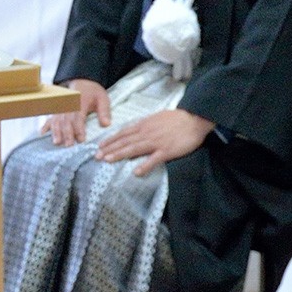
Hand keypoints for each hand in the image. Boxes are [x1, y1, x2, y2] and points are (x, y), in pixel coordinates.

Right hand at [45, 78, 111, 146]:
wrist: (83, 81)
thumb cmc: (93, 92)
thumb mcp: (103, 98)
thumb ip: (104, 111)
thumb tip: (106, 125)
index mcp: (80, 101)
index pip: (78, 116)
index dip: (79, 128)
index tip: (81, 139)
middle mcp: (68, 104)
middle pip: (66, 120)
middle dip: (67, 133)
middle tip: (68, 145)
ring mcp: (61, 107)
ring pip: (57, 120)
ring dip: (56, 131)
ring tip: (57, 142)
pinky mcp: (56, 109)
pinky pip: (50, 117)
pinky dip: (46, 125)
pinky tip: (42, 133)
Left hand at [94, 106, 213, 172]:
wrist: (194, 118)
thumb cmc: (177, 118)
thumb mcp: (156, 118)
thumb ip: (145, 125)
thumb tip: (135, 130)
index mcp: (144, 125)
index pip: (123, 133)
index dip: (111, 140)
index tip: (100, 146)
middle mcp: (146, 133)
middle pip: (125, 141)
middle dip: (109, 149)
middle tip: (96, 156)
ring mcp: (156, 142)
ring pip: (134, 148)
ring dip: (120, 154)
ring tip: (108, 161)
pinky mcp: (167, 150)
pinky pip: (154, 159)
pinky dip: (145, 166)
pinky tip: (136, 173)